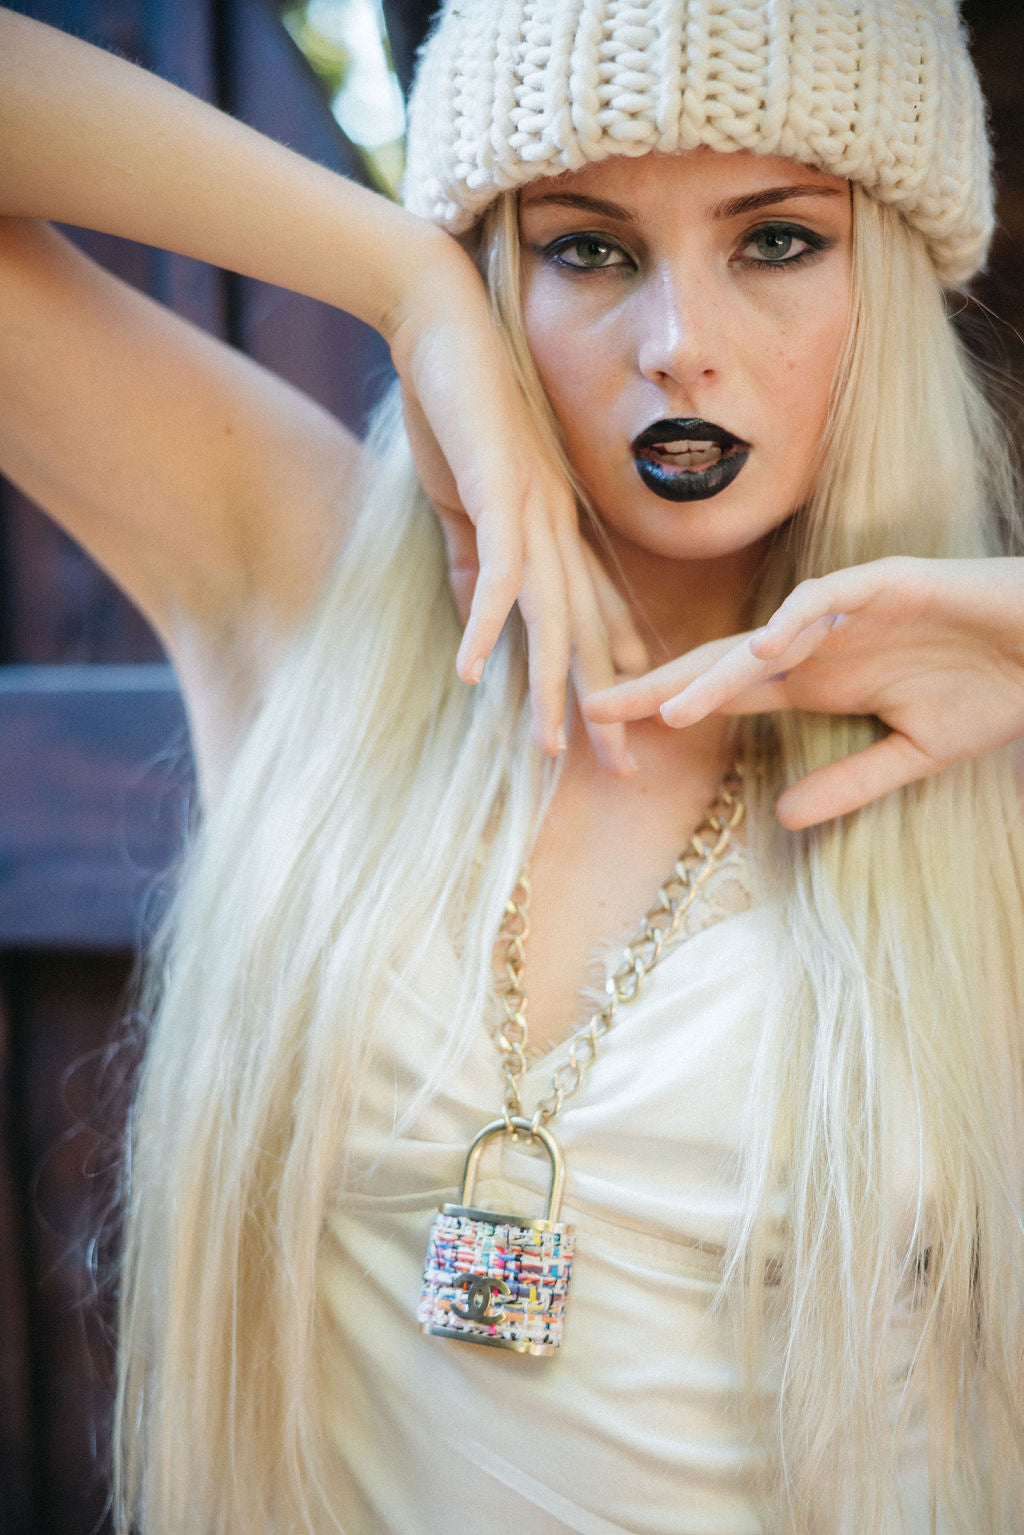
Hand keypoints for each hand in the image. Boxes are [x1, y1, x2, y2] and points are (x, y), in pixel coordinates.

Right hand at [391, 236, 644, 771]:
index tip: (623, 727)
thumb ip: (478, 554)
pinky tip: (475, 673)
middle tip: (625, 770)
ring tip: (553, 749)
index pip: (589, 614)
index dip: (607, 673)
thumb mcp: (468, 497)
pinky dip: (486, 624)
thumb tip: (480, 613)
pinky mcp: (500, 491)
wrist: (443, 320)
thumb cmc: (456, 405)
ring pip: (554, 616)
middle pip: (588, 632)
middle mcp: (559, 527)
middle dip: (605, 705)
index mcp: (557, 527)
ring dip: (553, 686)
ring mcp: (535, 511)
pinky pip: (500, 572)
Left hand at [583, 557, 1023, 826]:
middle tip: (595, 713)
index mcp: (821, 680)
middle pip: (722, 664)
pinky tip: (763, 653)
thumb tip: (781, 818)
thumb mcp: (912, 755)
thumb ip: (850, 781)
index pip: (728, 695)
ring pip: (765, 637)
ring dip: (716, 675)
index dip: (673, 710)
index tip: (616, 738)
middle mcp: (820, 644)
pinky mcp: (889, 583)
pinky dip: (795, 622)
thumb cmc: (994, 690)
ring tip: (669, 712)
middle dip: (661, 687)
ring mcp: (850, 612)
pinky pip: (829, 600)